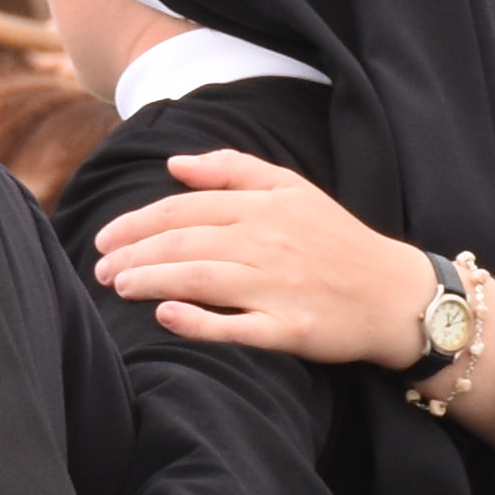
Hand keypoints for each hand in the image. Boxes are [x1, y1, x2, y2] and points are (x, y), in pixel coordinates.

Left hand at [93, 150, 429, 360]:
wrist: (395, 294)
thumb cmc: (337, 240)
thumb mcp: (293, 188)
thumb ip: (233, 169)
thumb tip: (174, 164)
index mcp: (264, 205)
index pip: (184, 208)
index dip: (136, 223)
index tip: (104, 239)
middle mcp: (267, 241)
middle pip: (184, 242)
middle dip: (132, 254)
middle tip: (99, 271)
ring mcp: (278, 286)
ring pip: (199, 278)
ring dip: (151, 280)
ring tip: (119, 286)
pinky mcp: (290, 329)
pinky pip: (236, 326)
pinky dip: (198, 321)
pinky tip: (165, 317)